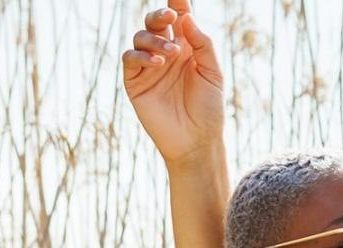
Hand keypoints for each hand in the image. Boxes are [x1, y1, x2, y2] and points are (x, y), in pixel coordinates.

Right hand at [122, 0, 224, 164]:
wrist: (196, 140)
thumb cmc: (208, 108)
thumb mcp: (212, 73)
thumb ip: (202, 44)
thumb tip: (185, 17)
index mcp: (187, 48)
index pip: (180, 19)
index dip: (177, 3)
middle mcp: (166, 53)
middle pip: (155, 22)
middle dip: (160, 14)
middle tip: (169, 17)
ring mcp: (149, 67)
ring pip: (140, 37)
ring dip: (154, 39)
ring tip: (171, 54)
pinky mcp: (135, 82)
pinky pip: (130, 59)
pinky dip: (141, 56)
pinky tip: (158, 64)